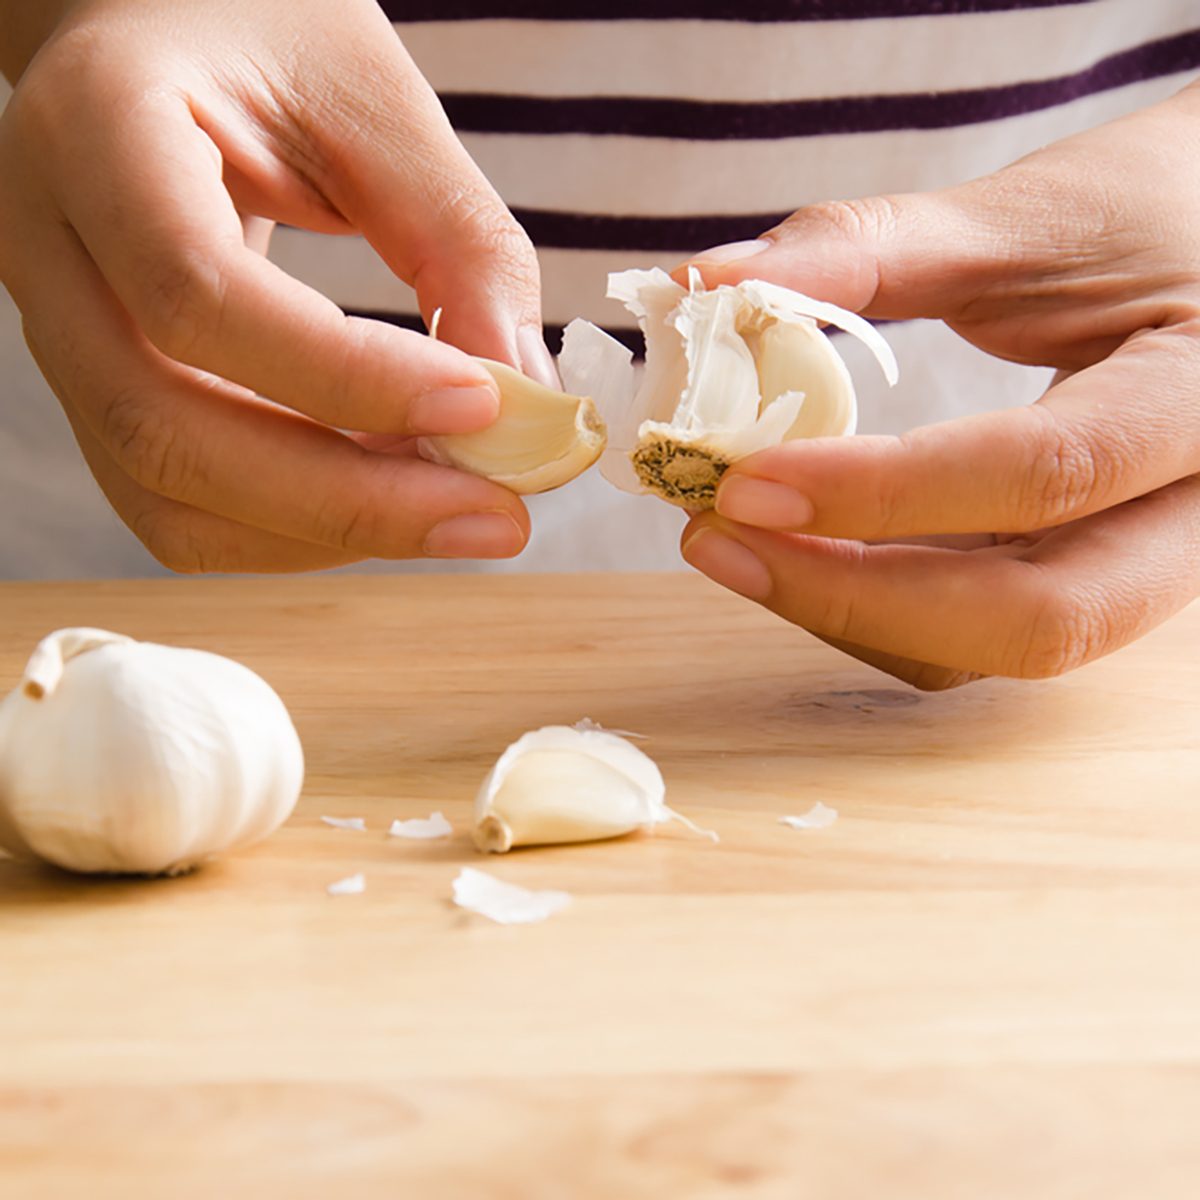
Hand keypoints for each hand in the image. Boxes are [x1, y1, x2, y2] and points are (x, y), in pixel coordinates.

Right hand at [0, 0, 553, 571]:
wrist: (160, 33)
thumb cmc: (265, 38)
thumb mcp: (376, 101)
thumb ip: (457, 243)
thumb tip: (529, 404)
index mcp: (95, 131)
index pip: (197, 292)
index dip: (348, 376)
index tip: (486, 405)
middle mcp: (47, 249)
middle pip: (166, 429)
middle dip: (351, 502)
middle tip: (499, 520)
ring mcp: (62, 338)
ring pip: (169, 497)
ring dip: (331, 531)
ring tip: (461, 509)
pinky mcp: (108, 396)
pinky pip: (186, 510)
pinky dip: (301, 530)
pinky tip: (393, 499)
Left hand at [676, 81, 1199, 688]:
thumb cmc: (1142, 214)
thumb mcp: (1026, 215)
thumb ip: (867, 250)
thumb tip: (702, 284)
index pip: (1045, 474)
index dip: (882, 494)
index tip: (743, 482)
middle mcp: (1194, 514)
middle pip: (1036, 618)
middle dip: (856, 598)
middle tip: (717, 539)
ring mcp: (1143, 565)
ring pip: (994, 646)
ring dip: (848, 612)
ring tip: (734, 542)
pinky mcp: (1084, 578)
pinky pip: (973, 631)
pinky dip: (873, 605)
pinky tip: (797, 550)